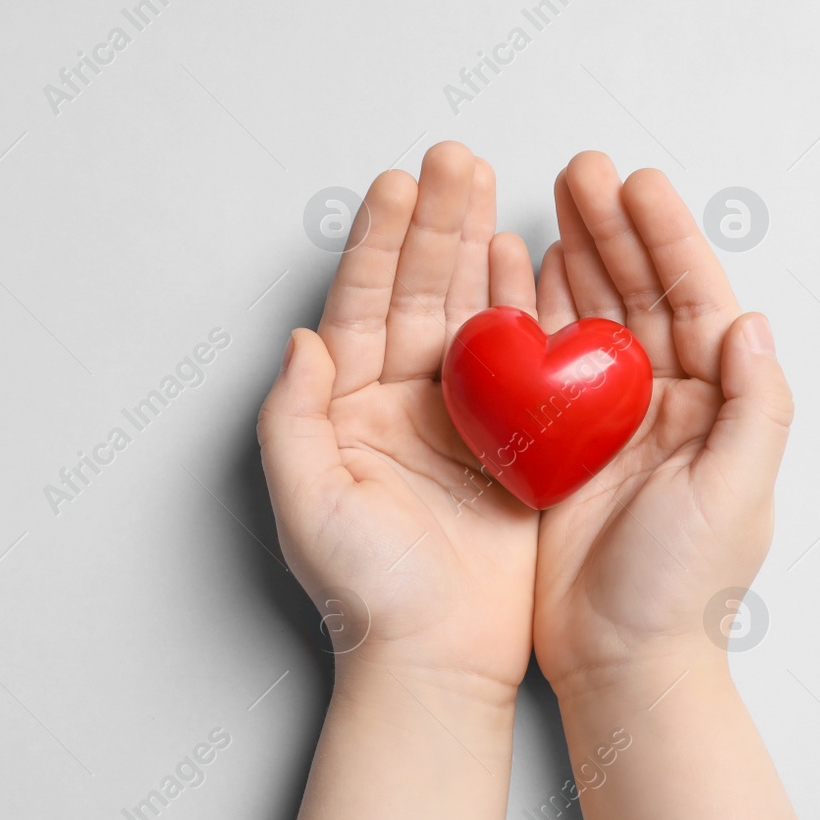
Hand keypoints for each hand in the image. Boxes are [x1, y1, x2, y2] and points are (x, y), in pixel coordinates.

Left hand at [258, 142, 539, 695]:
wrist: (436, 660)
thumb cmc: (365, 594)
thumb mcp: (306, 505)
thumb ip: (291, 419)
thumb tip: (299, 340)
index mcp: (348, 407)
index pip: (361, 305)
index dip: (380, 243)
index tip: (400, 183)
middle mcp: (402, 401)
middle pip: (419, 292)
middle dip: (436, 223)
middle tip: (457, 159)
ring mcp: (460, 418)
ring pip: (469, 313)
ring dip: (477, 249)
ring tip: (490, 186)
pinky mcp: (512, 442)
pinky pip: (519, 362)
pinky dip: (524, 309)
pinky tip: (527, 261)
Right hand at [530, 152, 794, 691]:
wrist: (619, 660)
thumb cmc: (682, 587)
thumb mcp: (736, 496)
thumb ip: (755, 408)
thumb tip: (751, 319)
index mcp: (714, 405)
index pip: (695, 300)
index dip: (668, 238)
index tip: (637, 183)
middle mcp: (663, 401)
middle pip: (640, 293)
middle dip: (613, 229)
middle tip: (581, 170)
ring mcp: (607, 419)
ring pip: (592, 316)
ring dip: (575, 255)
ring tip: (551, 199)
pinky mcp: (558, 443)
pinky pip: (544, 362)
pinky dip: (534, 313)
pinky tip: (521, 271)